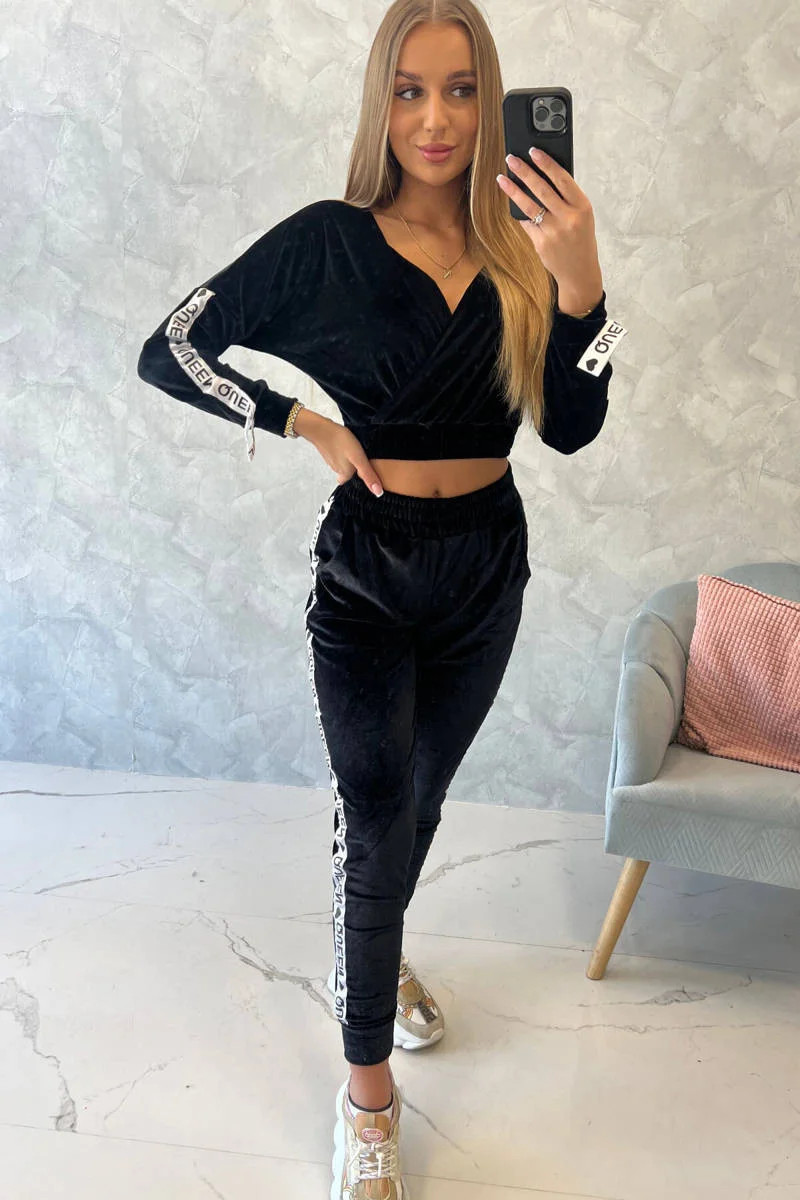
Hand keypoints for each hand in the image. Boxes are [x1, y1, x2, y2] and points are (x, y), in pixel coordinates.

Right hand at [297, 412, 384, 495]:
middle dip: (355, 467)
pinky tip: (346, 444)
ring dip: (349, 458)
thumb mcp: (359, 459)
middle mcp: (337, 469)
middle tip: (362, 459)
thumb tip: (378, 492)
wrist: (320, 428)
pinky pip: (338, 454)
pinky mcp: (328, 450)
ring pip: (343, 463)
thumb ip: (368, 475)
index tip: (365, 472)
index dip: (360, 477)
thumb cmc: (340, 442)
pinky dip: (342, 451)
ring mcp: (331, 460)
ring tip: (355, 450)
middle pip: (348, 473)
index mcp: (345, 474)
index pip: (354, 481)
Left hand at [497, 148, 602, 309]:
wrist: (579, 271)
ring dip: (513, 190)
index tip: (533, 151)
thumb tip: (542, 176)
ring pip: (529, 205)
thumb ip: (567, 198)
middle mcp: (568, 218)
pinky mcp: (541, 243)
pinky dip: (519, 211)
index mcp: (582, 207)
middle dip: (524, 171)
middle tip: (511, 159)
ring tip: (502, 178)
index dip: (546, 163)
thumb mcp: (582, 216)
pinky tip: (512, 201)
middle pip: (542, 189)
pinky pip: (527, 222)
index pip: (562, 179)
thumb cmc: (580, 239)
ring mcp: (553, 232)